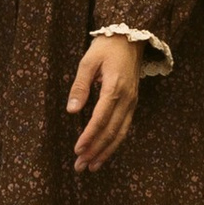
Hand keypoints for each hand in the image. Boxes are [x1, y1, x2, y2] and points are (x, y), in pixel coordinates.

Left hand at [67, 32, 141, 171]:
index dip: (89, 136)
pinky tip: (104, 152)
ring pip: (120, 133)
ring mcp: (132, 103)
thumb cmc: (106, 47)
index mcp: (114, 88)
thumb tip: (72, 110)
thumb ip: (79, 86)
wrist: (131, 38)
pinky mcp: (132, 104)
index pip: (101, 119)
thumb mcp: (88, 61)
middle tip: (80, 166)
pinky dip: (114, 143)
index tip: (77, 150)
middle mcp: (126, 99)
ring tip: (91, 166)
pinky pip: (124, 128)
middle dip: (95, 151)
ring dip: (105, 152)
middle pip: (111, 131)